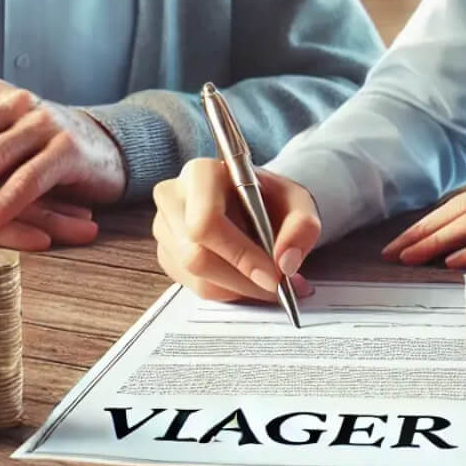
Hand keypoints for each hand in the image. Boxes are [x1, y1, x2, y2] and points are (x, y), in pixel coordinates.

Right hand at [152, 158, 318, 303]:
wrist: (255, 202)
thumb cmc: (272, 198)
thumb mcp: (298, 202)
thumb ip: (302, 227)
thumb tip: (285, 262)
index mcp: (201, 173)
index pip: (206, 222)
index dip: (240, 255)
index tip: (274, 276)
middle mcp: (173, 197)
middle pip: (196, 256)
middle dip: (242, 280)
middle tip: (278, 287)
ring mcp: (164, 228)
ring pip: (196, 278)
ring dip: (238, 290)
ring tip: (269, 283)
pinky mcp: (166, 254)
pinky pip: (193, 287)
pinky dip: (227, 292)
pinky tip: (247, 279)